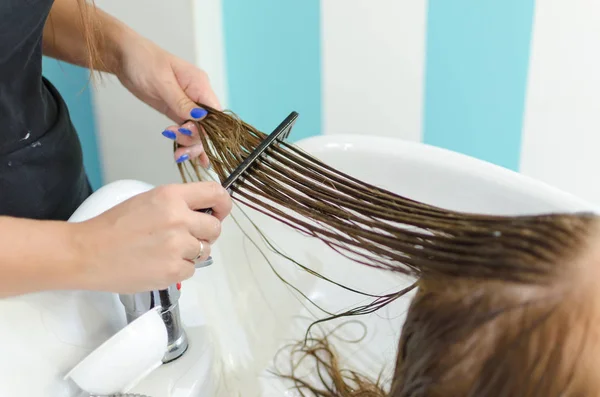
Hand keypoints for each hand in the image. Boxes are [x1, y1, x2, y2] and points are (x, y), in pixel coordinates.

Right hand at [71, 182, 231, 292]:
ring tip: (165, 251)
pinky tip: (158, 264)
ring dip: (190, 253)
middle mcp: (179, 218)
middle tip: (185, 237)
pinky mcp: (173, 270)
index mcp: (172, 196)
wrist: (87, 253)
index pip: (216, 193)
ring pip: (204, 251)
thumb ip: (178, 204)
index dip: (223, 205)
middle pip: (215, 228)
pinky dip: (179, 269)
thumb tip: (204, 213)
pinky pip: (192, 270)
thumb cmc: (113, 226)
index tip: (219, 212)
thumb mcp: (148, 200)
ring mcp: (177, 246)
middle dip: (205, 234)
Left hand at [115, 32, 219, 167]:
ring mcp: (188, 105)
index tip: (186, 131)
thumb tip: (200, 117)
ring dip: (189, 144)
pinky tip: (188, 156)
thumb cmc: (143, 60)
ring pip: (198, 131)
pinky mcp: (176, 111)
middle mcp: (198, 96)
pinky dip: (187, 142)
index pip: (215, 113)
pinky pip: (187, 130)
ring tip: (178, 153)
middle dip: (195, 140)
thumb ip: (181, 101)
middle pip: (208, 127)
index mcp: (200, 85)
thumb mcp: (162, 81)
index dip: (206, 128)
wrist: (125, 56)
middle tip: (179, 146)